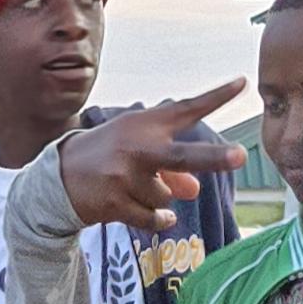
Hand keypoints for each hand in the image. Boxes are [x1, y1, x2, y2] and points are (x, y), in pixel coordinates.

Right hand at [57, 82, 247, 232]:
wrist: (60, 177)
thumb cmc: (110, 156)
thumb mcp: (138, 148)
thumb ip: (172, 167)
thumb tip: (195, 191)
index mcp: (145, 124)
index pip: (186, 110)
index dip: (215, 98)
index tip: (241, 84)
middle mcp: (137, 147)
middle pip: (182, 157)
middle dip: (213, 158)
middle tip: (240, 157)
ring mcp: (125, 177)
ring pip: (165, 197)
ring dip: (160, 198)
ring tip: (137, 189)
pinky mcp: (115, 203)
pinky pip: (152, 218)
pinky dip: (160, 220)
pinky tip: (162, 217)